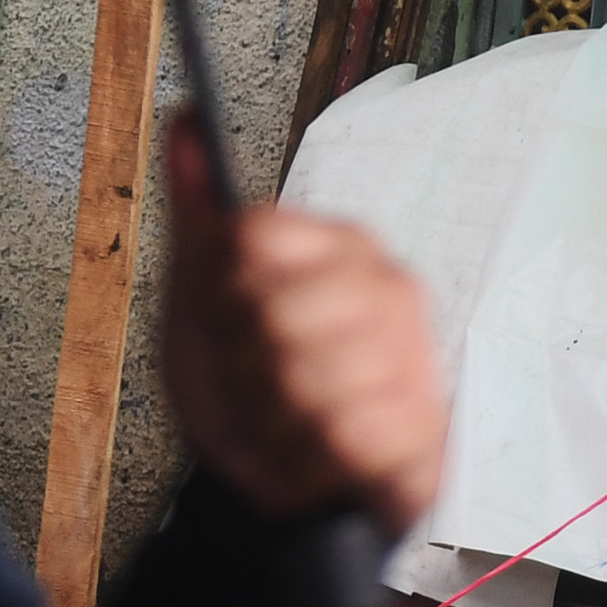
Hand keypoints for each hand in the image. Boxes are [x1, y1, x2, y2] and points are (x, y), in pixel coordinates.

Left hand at [160, 113, 446, 531]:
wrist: (278, 489)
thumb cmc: (247, 388)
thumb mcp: (203, 298)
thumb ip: (199, 212)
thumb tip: (183, 117)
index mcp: (341, 245)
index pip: (251, 236)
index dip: (217, 292)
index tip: (228, 320)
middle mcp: (390, 287)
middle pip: (273, 310)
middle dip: (243, 364)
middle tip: (258, 383)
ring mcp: (413, 357)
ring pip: (305, 376)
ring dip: (271, 419)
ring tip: (285, 424)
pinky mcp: (423, 427)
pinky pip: (339, 437)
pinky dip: (307, 461)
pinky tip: (315, 458)